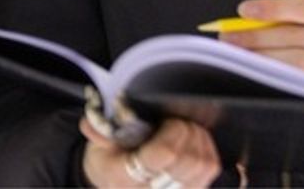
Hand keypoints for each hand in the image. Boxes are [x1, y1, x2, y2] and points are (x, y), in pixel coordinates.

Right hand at [79, 115, 219, 188]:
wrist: (113, 185)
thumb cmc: (108, 163)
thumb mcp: (96, 146)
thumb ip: (97, 130)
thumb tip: (93, 123)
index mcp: (126, 176)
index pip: (162, 154)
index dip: (171, 132)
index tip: (166, 121)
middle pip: (189, 159)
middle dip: (187, 132)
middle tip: (177, 121)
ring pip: (204, 165)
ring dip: (200, 140)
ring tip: (187, 129)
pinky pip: (210, 170)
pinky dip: (207, 150)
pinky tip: (195, 141)